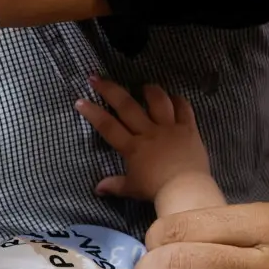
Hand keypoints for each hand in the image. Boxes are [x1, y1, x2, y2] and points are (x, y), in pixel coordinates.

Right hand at [76, 78, 209, 201]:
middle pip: (127, 106)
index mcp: (132, 147)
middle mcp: (148, 132)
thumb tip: (97, 188)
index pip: (108, 126)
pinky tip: (174, 97)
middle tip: (97, 77)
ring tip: (144, 86)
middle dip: (110, 90)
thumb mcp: (132, 189)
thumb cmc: (156, 190)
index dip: (93, 113)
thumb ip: (115, 185)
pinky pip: (184, 109)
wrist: (185, 189)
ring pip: (158, 101)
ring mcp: (169, 128)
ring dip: (150, 90)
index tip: (80, 101)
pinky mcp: (188, 129)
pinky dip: (179, 100)